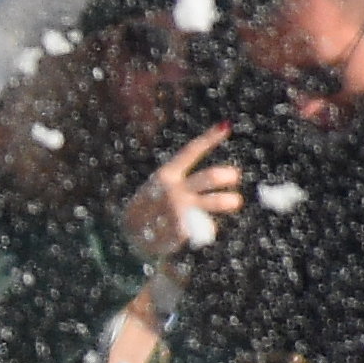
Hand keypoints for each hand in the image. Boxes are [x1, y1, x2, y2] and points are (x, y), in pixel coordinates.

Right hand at [119, 126, 245, 256]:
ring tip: (235, 201)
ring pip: (214, 201)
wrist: (128, 237)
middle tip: (235, 176)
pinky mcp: (183, 229)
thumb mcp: (160, 189)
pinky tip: (196, 230)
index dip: (209, 138)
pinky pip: (205, 227)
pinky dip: (205, 229)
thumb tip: (223, 175)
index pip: (191, 152)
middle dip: (226, 174)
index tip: (225, 126)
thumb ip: (185, 184)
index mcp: (167, 174)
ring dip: (227, 200)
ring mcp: (179, 209)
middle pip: (208, 176)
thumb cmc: (150, 208)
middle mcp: (174, 189)